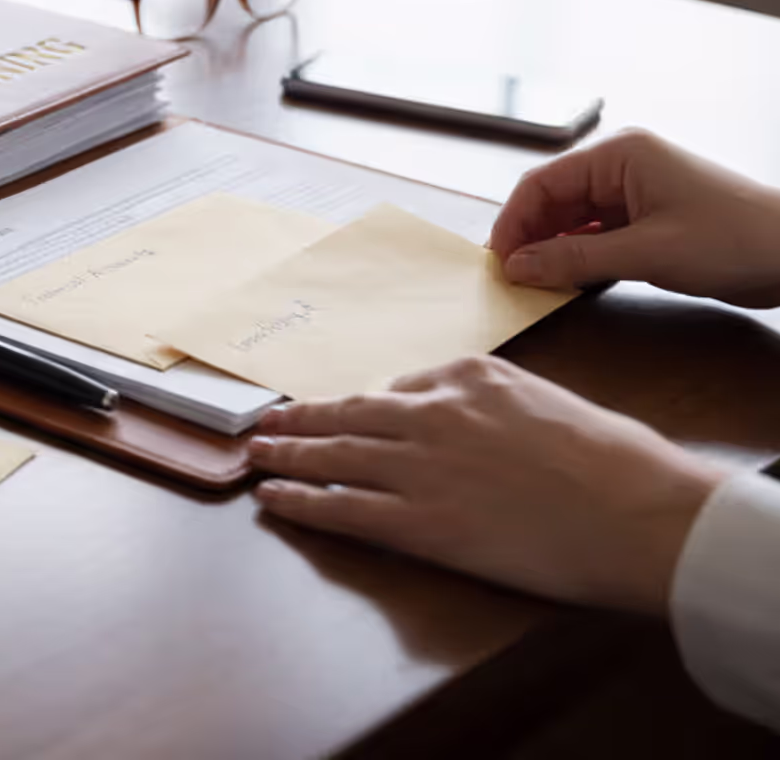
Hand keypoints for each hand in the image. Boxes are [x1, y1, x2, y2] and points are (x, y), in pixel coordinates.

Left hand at [251, 357, 726, 614]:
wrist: (640, 514)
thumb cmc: (618, 464)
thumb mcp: (550, 402)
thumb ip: (497, 404)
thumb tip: (471, 418)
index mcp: (469, 376)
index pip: (401, 385)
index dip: (364, 403)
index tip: (343, 407)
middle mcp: (431, 412)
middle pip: (348, 412)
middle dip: (303, 417)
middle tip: (269, 419)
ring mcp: (417, 466)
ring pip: (332, 453)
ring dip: (286, 453)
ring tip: (257, 452)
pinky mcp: (416, 521)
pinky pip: (340, 507)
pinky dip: (299, 500)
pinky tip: (272, 497)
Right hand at [491, 128, 779, 306]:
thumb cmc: (733, 239)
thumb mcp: (648, 253)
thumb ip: (575, 260)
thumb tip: (517, 266)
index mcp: (619, 154)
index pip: (542, 182)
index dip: (513, 221)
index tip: (497, 261)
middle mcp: (622, 166)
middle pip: (554, 199)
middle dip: (531, 236)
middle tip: (513, 278)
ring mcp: (637, 191)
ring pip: (574, 219)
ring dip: (554, 248)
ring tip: (536, 282)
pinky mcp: (650, 218)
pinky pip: (598, 233)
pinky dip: (581, 255)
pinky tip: (570, 279)